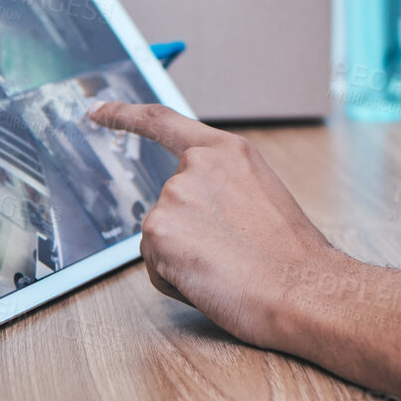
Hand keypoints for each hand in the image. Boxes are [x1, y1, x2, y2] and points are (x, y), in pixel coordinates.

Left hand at [88, 102, 339, 349]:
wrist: (303, 289)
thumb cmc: (293, 257)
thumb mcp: (262, 198)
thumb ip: (223, 188)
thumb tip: (200, 215)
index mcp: (228, 152)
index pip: (163, 122)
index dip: (125, 117)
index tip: (97, 112)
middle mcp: (196, 166)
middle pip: (168, 205)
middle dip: (189, 236)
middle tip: (232, 257)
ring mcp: (174, 196)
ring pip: (161, 238)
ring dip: (185, 259)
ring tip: (229, 268)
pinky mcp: (158, 230)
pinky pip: (155, 266)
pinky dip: (177, 281)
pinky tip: (211, 280)